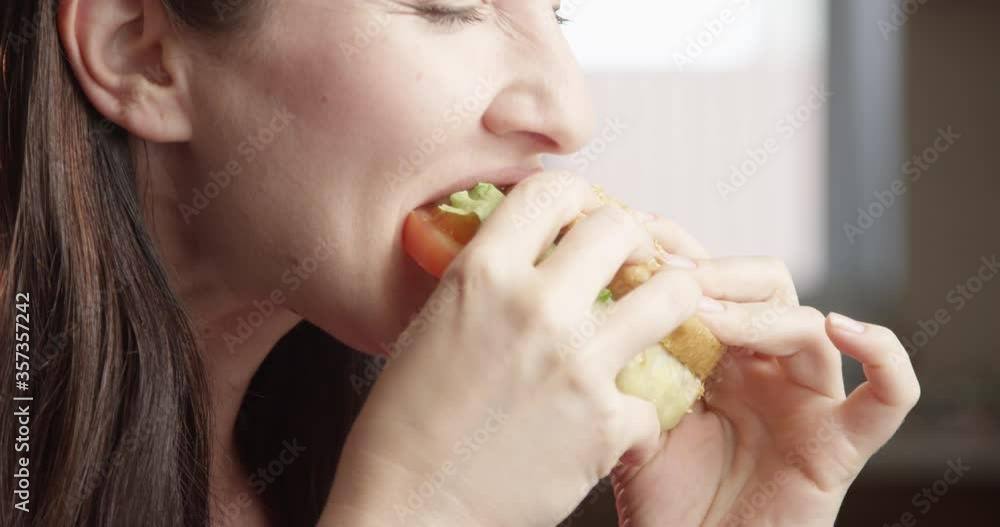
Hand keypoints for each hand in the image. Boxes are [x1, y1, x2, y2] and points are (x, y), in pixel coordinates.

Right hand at [320, 172, 704, 526]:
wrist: (409, 510)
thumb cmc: (406, 427)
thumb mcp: (432, 326)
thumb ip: (485, 281)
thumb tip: (531, 256)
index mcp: (480, 275)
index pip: (552, 190)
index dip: (581, 198)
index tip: (588, 220)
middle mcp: (533, 307)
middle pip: (620, 229)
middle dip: (635, 243)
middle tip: (633, 268)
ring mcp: (575, 363)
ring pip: (672, 296)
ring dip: (669, 306)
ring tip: (653, 325)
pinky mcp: (603, 424)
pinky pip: (653, 398)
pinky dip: (637, 415)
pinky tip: (612, 425)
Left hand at [612, 217, 920, 526]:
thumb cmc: (662, 498)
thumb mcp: (636, 415)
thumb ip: (633, 361)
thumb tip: (609, 292)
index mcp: (720, 352)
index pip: (715, 277)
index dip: (681, 250)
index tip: (636, 236)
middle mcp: (767, 366)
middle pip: (766, 285)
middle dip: (718, 273)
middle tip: (668, 276)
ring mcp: (807, 400)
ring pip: (806, 325)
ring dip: (754, 313)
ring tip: (702, 317)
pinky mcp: (841, 444)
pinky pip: (890, 396)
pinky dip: (883, 355)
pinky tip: (842, 328)